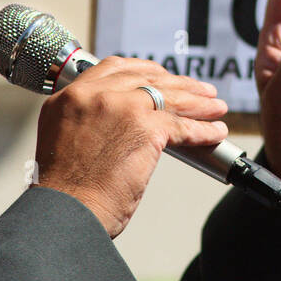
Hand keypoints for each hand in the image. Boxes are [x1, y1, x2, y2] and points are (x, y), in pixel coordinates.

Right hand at [34, 57, 228, 236]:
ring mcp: (121, 107)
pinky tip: (215, 132)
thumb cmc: (65, 190)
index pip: (115, 67)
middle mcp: (94, 94)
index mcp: (71, 96)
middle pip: (147, 78)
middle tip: (199, 90)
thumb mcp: (65, 138)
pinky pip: (182, 126)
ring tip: (216, 108)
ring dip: (199, 104)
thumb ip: (89, 120)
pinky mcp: (145, 128)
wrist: (65, 212)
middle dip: (179, 84)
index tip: (162, 75)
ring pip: (170, 98)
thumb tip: (121, 123)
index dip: (145, 69)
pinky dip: (203, 130)